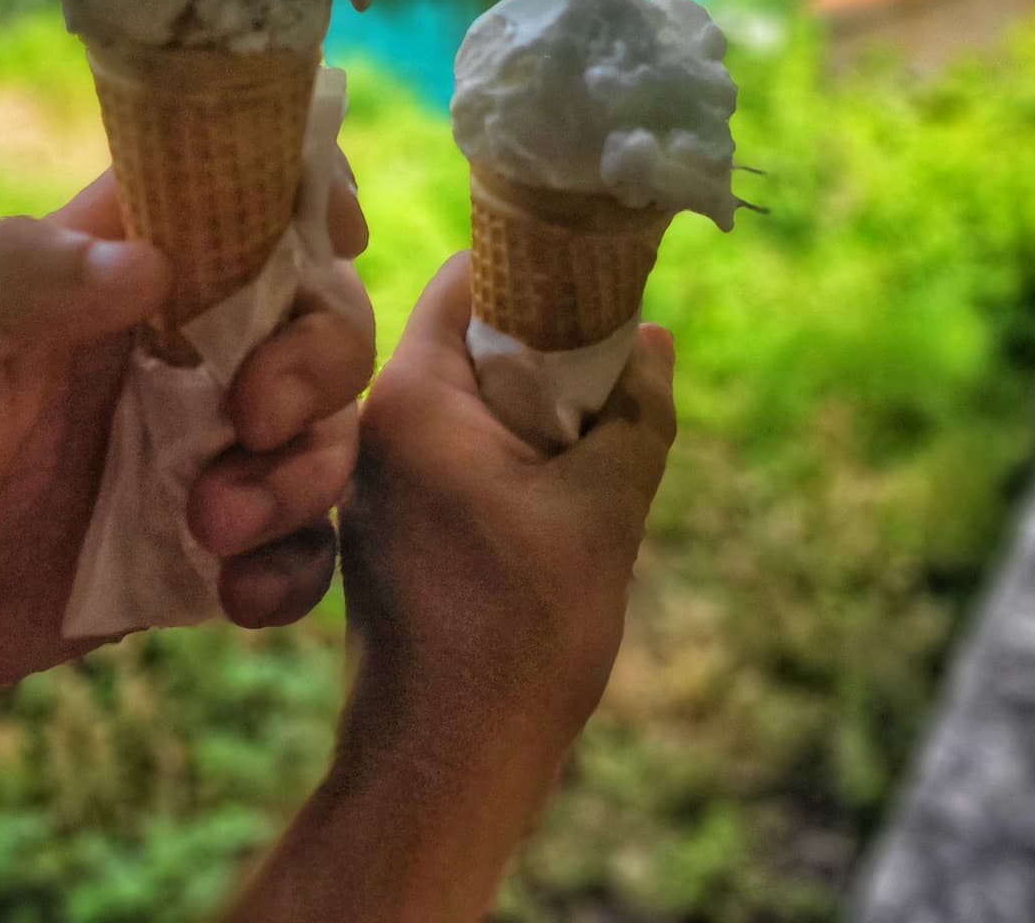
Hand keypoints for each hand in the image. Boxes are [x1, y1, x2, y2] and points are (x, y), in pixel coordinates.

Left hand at [0, 162, 372, 714]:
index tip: (334, 230)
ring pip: (319, 427)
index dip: (308, 183)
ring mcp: (173, 452)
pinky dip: (299, 565)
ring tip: (214, 530)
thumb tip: (148, 261)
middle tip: (250, 423)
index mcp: (92, 270)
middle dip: (319, 357)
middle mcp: (154, 348)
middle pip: (311, 308)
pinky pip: (288, 547)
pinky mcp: (174, 556)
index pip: (232, 185)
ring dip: (308, 470)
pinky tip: (241, 599)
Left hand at [342, 251, 675, 788]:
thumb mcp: (602, 512)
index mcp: (412, 398)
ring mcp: (379, 475)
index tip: (603, 269)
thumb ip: (636, 415)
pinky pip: (457, 447)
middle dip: (548, 341)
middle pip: (468, 334)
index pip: (466, 278)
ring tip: (605, 427)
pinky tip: (568, 484)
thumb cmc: (517, 637)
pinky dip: (513, 448)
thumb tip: (655, 341)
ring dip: (536, 403)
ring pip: (468, 395)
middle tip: (620, 358)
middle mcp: (379, 423)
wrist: (444, 768)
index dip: (538, 265)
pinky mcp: (393, 522)